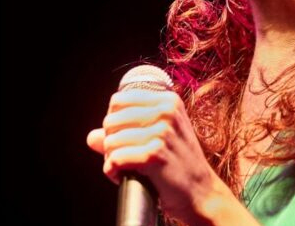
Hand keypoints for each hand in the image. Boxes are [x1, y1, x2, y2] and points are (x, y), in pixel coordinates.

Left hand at [85, 89, 225, 224]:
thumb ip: (124, 133)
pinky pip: (116, 159)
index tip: (124, 139)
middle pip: (111, 121)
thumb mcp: (157, 140)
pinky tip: (123, 176)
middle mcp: (166, 111)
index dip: (114, 123)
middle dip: (111, 143)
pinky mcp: (155, 154)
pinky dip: (113, 171)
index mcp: (167, 101)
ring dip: (111, 159)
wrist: (202, 194)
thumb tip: (91, 137)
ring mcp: (162, 132)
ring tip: (125, 168)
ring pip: (110, 141)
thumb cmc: (178, 166)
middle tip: (124, 158)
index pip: (118, 101)